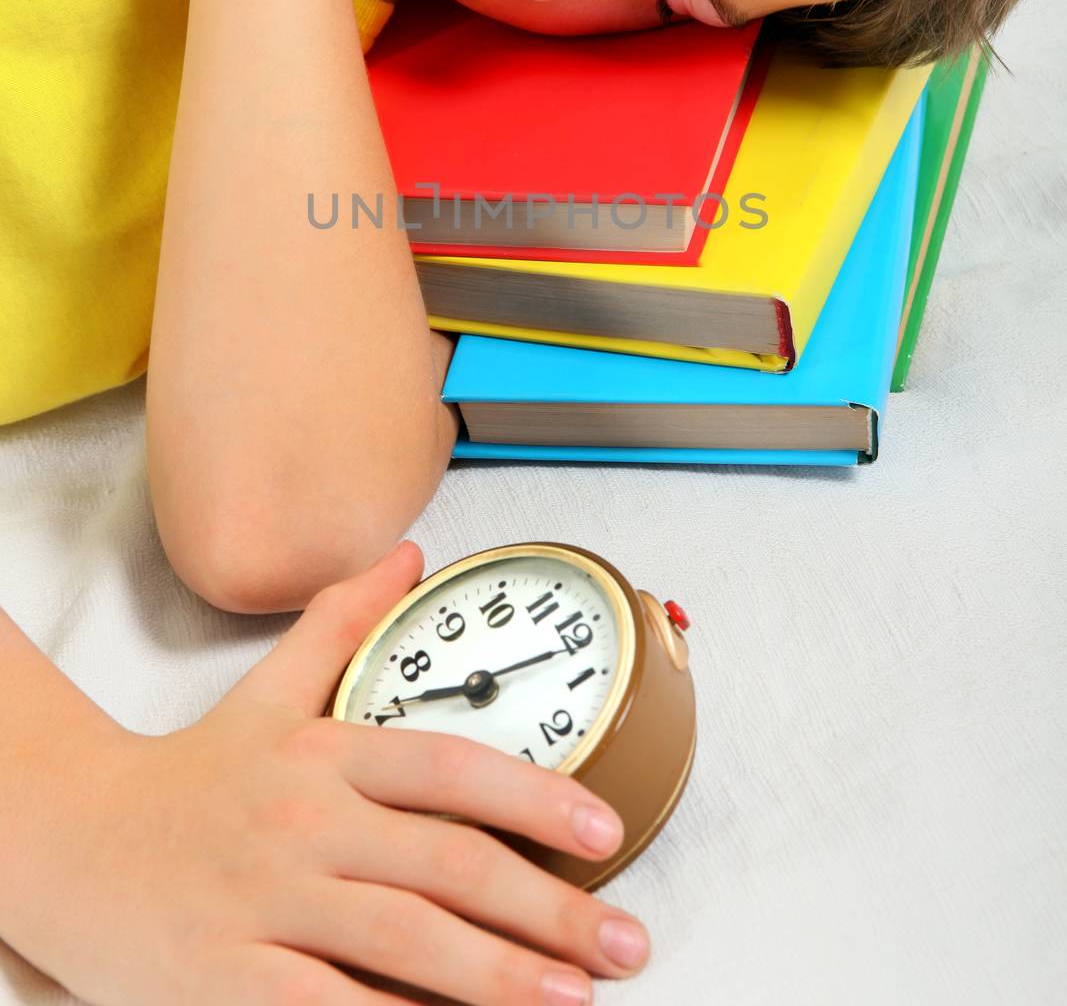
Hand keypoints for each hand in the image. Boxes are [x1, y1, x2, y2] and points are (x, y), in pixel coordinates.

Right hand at [34, 542, 649, 1004]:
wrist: (77, 842)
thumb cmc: (194, 773)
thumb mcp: (269, 690)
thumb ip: (343, 619)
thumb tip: (410, 556)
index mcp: (324, 754)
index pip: (447, 767)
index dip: (533, 797)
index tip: (604, 830)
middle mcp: (303, 825)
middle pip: (443, 866)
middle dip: (546, 910)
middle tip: (622, 941)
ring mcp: (267, 906)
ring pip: (401, 945)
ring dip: (496, 979)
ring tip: (571, 1000)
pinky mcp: (232, 982)